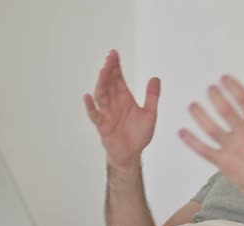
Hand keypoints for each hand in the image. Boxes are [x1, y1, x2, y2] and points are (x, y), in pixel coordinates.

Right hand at [84, 50, 160, 169]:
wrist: (132, 154)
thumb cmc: (139, 134)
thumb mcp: (150, 113)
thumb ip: (152, 97)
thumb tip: (156, 78)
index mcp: (124, 98)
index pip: (118, 78)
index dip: (116, 66)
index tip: (114, 53)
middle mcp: (114, 103)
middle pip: (109, 83)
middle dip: (109, 70)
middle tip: (109, 58)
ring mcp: (107, 113)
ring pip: (101, 95)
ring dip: (101, 83)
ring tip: (103, 71)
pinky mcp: (102, 125)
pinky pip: (95, 114)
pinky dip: (90, 106)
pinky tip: (87, 96)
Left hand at [179, 75, 243, 203]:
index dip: (232, 86)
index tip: (224, 79)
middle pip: (225, 110)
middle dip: (215, 96)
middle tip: (209, 89)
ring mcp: (234, 150)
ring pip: (211, 129)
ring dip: (199, 115)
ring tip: (193, 105)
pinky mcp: (224, 163)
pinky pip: (204, 150)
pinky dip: (191, 141)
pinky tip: (182, 132)